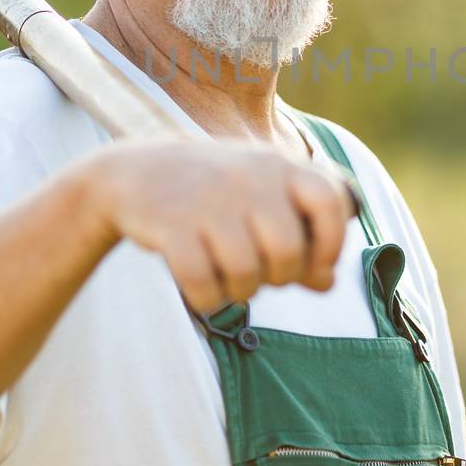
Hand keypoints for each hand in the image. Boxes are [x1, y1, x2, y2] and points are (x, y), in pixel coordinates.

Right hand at [81, 140, 354, 312]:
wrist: (133, 174)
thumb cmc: (214, 196)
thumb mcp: (260, 202)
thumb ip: (300, 238)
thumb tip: (327, 282)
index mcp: (278, 166)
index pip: (330, 201)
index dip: (332, 243)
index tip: (316, 265)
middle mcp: (247, 177)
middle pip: (287, 251)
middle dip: (279, 278)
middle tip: (260, 274)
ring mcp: (208, 199)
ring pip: (246, 273)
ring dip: (240, 291)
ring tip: (228, 279)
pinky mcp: (170, 223)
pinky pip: (203, 283)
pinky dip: (207, 299)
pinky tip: (203, 290)